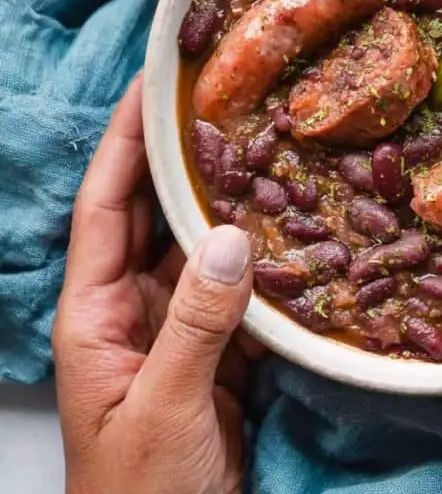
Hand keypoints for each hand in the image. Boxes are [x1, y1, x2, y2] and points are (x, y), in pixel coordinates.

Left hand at [53, 77, 253, 493]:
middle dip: (181, 158)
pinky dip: (265, 261)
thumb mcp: (162, 409)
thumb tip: (230, 238)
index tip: (151, 85)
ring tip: (265, 150)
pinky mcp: (216, 355)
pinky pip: (241, 292)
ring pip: (202, 249)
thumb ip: (196, 323)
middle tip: (221, 101)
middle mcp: (131, 310)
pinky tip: (293, 230)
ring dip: (229, 204)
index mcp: (95, 315)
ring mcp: (176, 330)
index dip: (125, 142)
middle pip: (154, 215)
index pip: (105, 207)